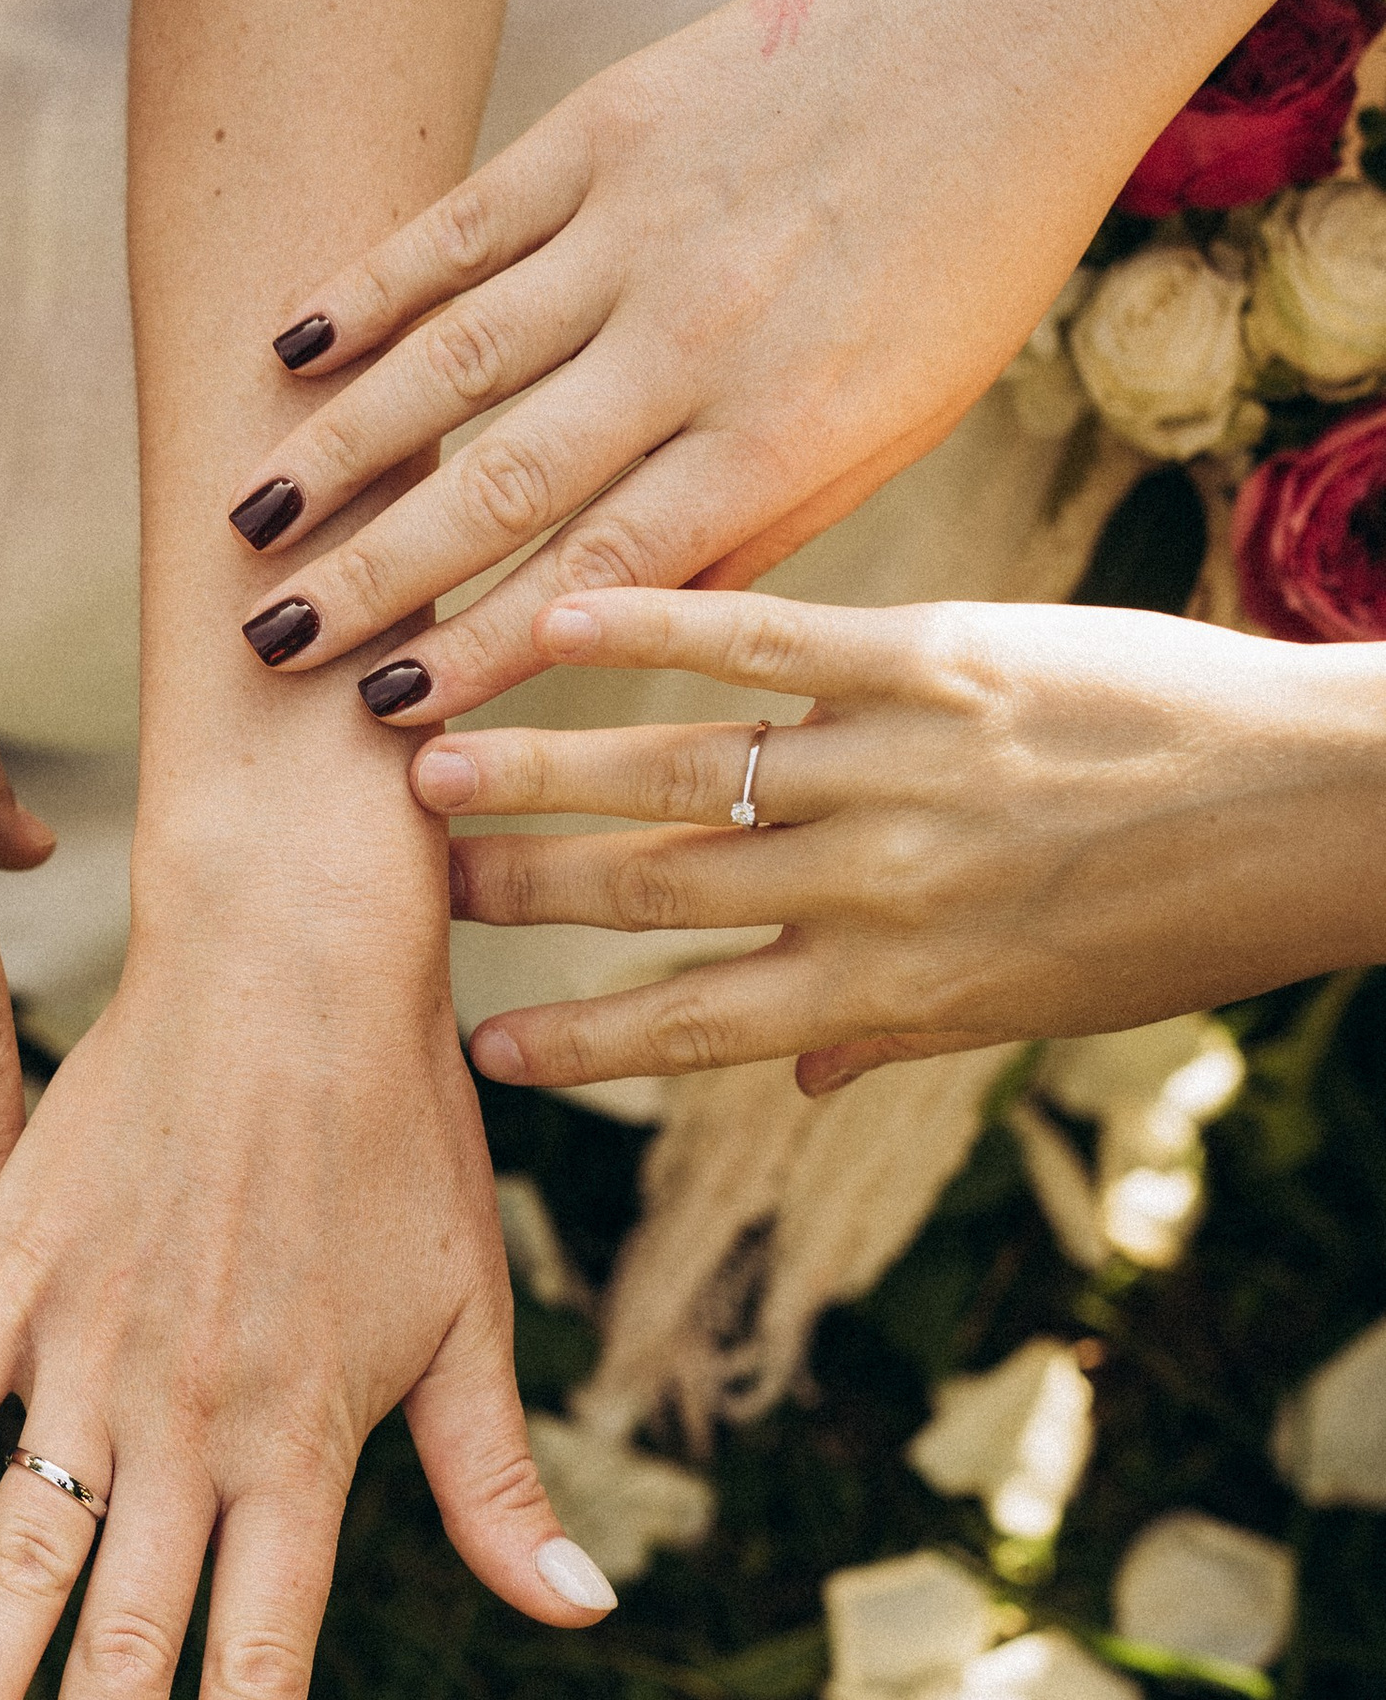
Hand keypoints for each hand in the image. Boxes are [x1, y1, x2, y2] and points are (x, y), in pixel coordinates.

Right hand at [0, 908, 616, 1699]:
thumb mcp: (469, 1311)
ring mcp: (87, 1351)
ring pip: (23, 1559)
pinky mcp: (13, 1275)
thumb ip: (496, 1481)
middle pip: (132, 1644)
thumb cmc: (399, 1130)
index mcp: (303, 1439)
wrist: (290, 949)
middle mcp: (187, 1417)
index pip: (263, 1659)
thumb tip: (576, 1615)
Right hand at [217, 0, 1140, 725]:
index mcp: (778, 432)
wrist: (1021, 26)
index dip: (484, 653)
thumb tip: (623, 629)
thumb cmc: (969, 253)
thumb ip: (761, 522)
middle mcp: (695, 339)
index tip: (391, 717)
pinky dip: (369, 288)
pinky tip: (288, 351)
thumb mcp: (897, 420)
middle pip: (502, 487)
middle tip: (270, 648)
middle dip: (375, 580)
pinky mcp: (608, 128)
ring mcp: (641, 228)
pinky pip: (463, 226)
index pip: (602, 577)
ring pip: (457, 361)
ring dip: (342, 450)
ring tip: (250, 523)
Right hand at [418, 587, 1385, 1092]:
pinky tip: (558, 623)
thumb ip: (895, 1029)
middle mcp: (875, 890)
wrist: (1315, 812)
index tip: (472, 1053)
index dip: (576, 1045)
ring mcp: (900, 770)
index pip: (693, 1027)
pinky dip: (658, 631)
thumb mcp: (1034, 1006)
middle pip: (654, 895)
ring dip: (544, 772)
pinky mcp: (939, 660)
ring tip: (428, 763)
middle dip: (520, 894)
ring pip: (682, 774)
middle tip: (405, 881)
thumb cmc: (1176, 921)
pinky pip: (772, 643)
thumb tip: (795, 1077)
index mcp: (893, 990)